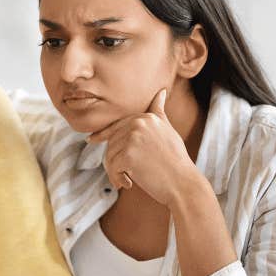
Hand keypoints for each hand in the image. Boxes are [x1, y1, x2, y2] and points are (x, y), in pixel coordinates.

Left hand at [87, 88, 199, 207]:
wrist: (183, 183)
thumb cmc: (175, 160)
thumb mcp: (168, 130)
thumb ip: (158, 112)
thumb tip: (160, 91)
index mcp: (146, 117)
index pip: (117, 125)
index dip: (103, 134)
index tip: (91, 139)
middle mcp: (139, 124)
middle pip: (111, 141)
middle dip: (113, 158)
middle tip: (121, 174)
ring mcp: (133, 138)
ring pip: (109, 155)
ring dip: (114, 171)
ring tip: (126, 180)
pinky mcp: (128, 154)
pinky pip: (112, 167)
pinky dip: (116, 178)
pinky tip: (128, 184)